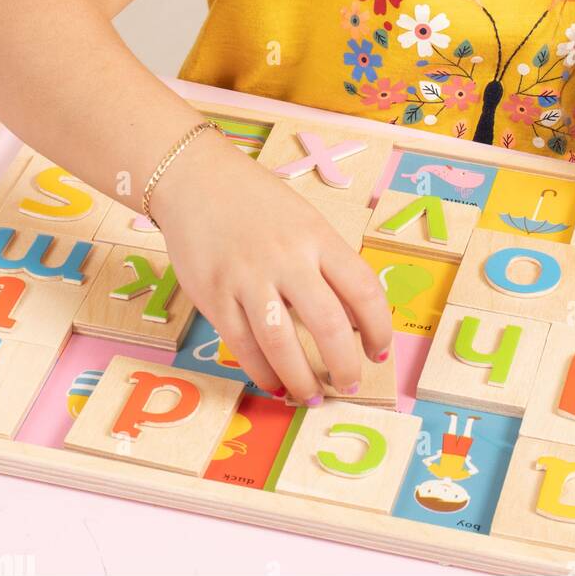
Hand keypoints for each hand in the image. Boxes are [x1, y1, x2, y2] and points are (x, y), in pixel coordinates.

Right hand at [148, 133, 391, 402]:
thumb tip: (352, 319)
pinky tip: (274, 383)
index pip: (363, 289)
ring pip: (283, 344)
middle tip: (349, 384)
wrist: (195, 179)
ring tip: (311, 396)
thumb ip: (325, 263)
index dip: (378, 327)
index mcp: (317, 236)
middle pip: (329, 324)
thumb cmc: (256, 201)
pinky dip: (262, 372)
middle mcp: (287, 258)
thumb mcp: (304, 220)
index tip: (379, 350)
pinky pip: (243, 346)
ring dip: (302, 380)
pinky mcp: (214, 296)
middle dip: (344, 365)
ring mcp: (247, 278)